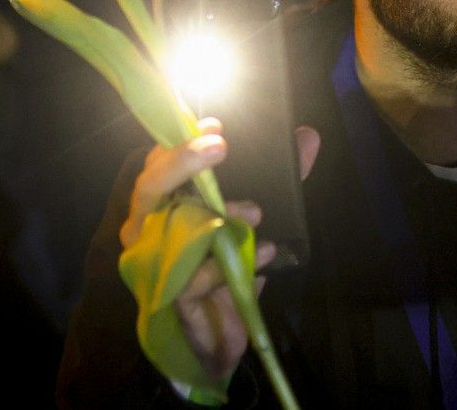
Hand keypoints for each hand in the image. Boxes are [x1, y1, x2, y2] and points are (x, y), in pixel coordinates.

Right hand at [121, 117, 320, 380]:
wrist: (221, 330)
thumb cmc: (228, 262)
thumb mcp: (258, 214)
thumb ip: (282, 178)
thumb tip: (307, 136)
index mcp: (165, 203)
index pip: (158, 163)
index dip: (180, 141)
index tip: (214, 125)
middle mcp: (149, 229)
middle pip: (149, 188)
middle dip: (182, 163)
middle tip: (220, 147)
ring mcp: (156, 263)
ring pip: (172, 231)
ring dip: (219, 217)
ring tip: (257, 214)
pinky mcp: (173, 296)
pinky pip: (194, 278)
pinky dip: (228, 266)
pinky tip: (263, 254)